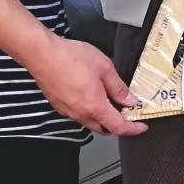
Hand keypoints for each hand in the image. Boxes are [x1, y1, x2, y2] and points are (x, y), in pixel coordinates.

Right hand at [24, 34, 145, 137]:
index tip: (141, 127)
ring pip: (90, 122)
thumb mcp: (104, 68)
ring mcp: (68, 111)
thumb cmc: (70, 58)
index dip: (133, 129)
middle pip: (104, 129)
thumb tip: (129, 100)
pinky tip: (92, 96)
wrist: (42, 54)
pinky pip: (78, 114)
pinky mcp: (59, 105)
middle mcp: (81, 114)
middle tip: (127, 113)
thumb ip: (119, 87)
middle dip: (118, 125)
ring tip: (111, 102)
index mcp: (95, 107)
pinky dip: (89, 111)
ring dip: (103, 117)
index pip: (119, 127)